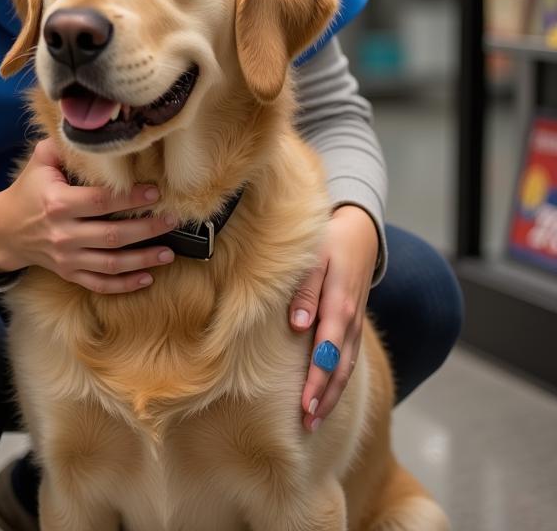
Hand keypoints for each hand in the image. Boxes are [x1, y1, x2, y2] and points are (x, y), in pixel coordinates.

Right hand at [0, 138, 177, 292]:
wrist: (4, 230)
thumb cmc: (28, 191)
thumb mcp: (39, 163)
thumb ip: (62, 146)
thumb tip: (90, 131)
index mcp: (58, 204)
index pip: (101, 201)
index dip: (130, 198)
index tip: (155, 193)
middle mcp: (63, 234)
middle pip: (113, 235)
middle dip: (147, 229)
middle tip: (172, 221)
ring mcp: (67, 258)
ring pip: (111, 264)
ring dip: (143, 260)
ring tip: (169, 253)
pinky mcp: (69, 273)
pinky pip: (99, 284)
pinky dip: (124, 285)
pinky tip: (146, 277)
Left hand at [288, 205, 378, 430]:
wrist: (360, 234)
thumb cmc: (329, 242)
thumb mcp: (314, 259)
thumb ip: (305, 292)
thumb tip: (297, 327)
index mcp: (340, 306)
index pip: (327, 353)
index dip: (317, 381)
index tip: (305, 406)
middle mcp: (350, 320)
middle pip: (339, 368)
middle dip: (325, 398)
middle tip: (307, 424)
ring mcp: (355, 324)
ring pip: (346, 368)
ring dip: (331, 395)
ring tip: (314, 420)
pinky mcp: (353, 324)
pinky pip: (348, 359)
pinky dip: (339, 380)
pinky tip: (328, 396)